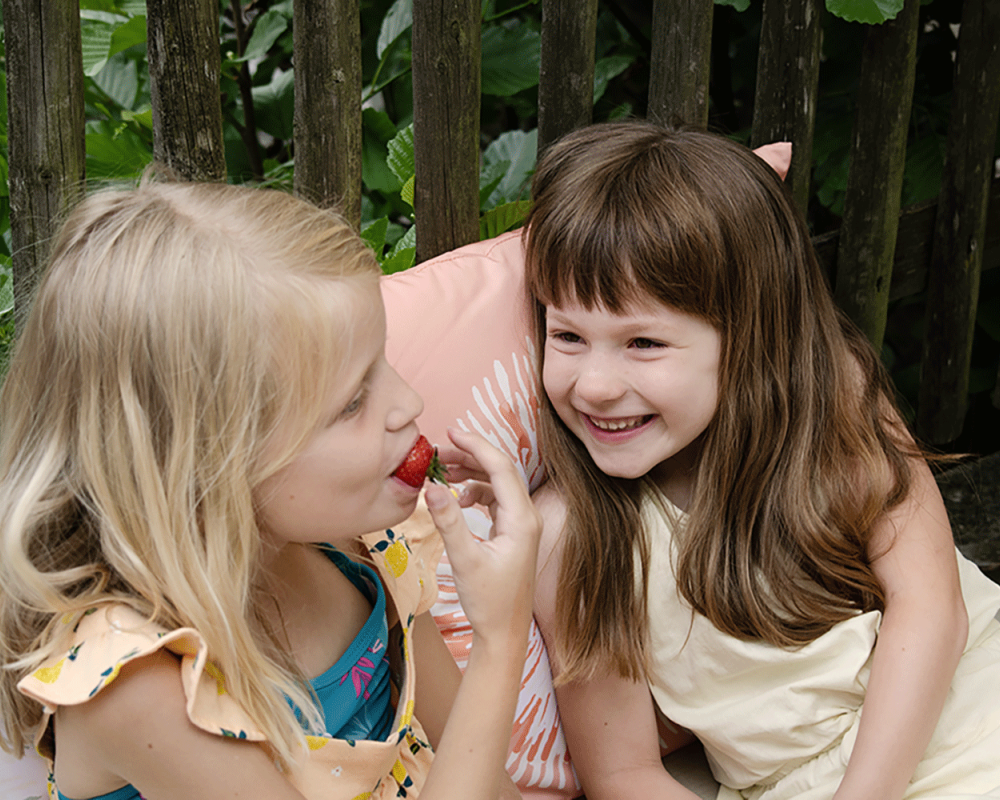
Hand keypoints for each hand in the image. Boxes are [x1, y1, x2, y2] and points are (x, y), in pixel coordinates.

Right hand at [424, 427, 540, 649]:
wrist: (504, 634)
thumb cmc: (488, 601)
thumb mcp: (464, 560)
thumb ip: (449, 521)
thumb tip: (433, 486)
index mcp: (522, 519)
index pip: (501, 467)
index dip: (476, 445)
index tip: (450, 433)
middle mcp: (528, 517)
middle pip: (500, 471)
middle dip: (469, 457)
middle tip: (437, 452)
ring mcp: (523, 525)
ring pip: (498, 484)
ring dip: (471, 473)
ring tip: (442, 470)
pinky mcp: (514, 533)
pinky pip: (497, 500)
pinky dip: (476, 492)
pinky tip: (458, 499)